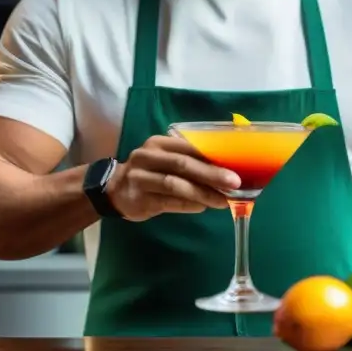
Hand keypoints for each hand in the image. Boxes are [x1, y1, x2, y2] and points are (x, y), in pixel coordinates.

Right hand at [105, 135, 240, 221]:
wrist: (115, 190)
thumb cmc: (150, 172)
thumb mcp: (166, 159)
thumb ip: (189, 161)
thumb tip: (226, 171)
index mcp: (160, 144)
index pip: (189, 147)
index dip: (213, 156)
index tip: (236, 165)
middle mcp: (148, 157)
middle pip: (183, 164)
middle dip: (212, 174)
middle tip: (235, 183)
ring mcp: (141, 178)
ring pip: (175, 184)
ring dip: (203, 193)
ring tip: (222, 201)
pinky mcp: (139, 199)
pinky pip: (168, 202)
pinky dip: (188, 205)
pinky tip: (203, 207)